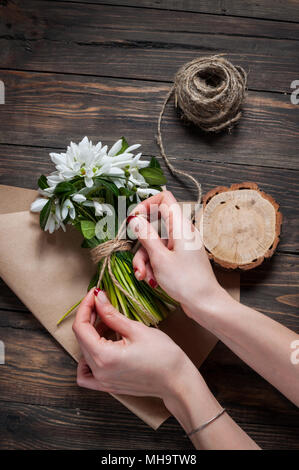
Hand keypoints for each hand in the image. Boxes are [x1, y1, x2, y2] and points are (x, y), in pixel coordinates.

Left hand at [72, 287, 194, 399]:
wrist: (177, 380)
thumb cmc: (163, 356)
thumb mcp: (136, 329)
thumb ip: (112, 314)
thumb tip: (98, 298)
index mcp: (104, 357)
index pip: (81, 327)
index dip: (85, 306)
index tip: (95, 293)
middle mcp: (99, 372)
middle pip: (81, 339)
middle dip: (89, 317)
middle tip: (102, 303)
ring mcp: (102, 381)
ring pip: (84, 352)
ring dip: (90, 335)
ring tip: (107, 324)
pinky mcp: (108, 385)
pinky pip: (87, 374)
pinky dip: (87, 359)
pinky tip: (100, 347)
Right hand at [129, 191, 227, 319]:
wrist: (205, 303)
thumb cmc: (186, 281)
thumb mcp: (160, 258)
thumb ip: (146, 236)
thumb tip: (134, 218)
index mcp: (181, 226)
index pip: (164, 198)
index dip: (146, 204)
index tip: (134, 219)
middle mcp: (182, 232)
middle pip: (154, 227)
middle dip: (141, 245)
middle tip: (137, 261)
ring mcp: (181, 246)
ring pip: (155, 244)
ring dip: (145, 260)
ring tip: (144, 277)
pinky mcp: (180, 258)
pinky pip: (162, 255)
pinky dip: (154, 266)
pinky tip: (152, 281)